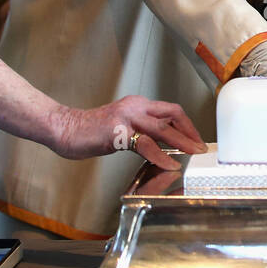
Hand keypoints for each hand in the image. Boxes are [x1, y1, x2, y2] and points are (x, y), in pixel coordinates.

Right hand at [50, 96, 207, 169]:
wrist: (65, 128)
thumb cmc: (91, 131)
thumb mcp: (123, 126)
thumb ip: (142, 131)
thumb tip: (165, 143)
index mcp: (138, 104)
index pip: (171, 110)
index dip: (187, 124)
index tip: (196, 138)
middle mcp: (135, 107)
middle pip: (172, 115)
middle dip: (190, 132)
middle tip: (201, 146)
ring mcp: (126, 118)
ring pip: (162, 128)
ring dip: (182, 141)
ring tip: (193, 153)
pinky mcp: (117, 132)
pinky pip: (145, 144)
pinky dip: (160, 155)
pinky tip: (169, 163)